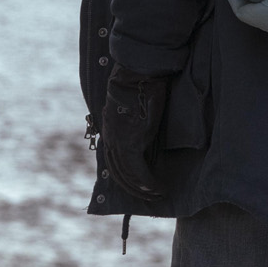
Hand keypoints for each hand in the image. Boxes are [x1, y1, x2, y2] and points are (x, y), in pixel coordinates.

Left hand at [100, 64, 169, 201]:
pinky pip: (137, 170)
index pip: (114, 162)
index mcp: (110, 129)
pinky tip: (157, 188)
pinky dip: (147, 182)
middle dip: (134, 188)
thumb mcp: (134, 105)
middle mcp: (111, 137)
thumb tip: (141, 134)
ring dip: (142, 189)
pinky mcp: (132, 141)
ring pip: (128, 174)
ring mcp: (119, 140)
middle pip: (118, 172)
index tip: (139, 186)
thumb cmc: (140, 83)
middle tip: (150, 196)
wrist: (139, 70)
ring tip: (157, 194)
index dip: (126, 177)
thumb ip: (134, 122)